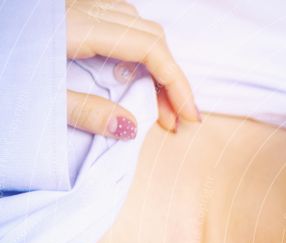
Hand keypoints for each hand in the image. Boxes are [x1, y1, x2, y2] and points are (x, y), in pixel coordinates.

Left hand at [65, 0, 198, 138]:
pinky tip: (129, 76)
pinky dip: (136, 49)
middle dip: (170, 78)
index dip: (176, 82)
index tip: (188, 116)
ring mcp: (76, 6)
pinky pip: (119, 22)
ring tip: (155, 101)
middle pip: (151, 35)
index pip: (148, 47)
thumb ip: (85, 112)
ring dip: (155, 63)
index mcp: (76, 26)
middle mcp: (82, 8)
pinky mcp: (70, 12)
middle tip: (172, 118)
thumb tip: (130, 127)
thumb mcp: (37, 100)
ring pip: (138, 27)